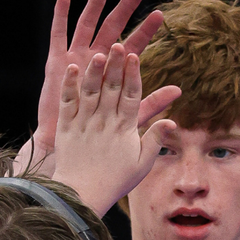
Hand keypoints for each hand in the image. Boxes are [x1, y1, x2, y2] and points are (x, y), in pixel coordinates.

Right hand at [22, 0, 175, 177]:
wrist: (70, 150)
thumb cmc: (101, 139)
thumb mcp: (130, 119)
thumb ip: (152, 103)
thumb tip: (179, 91)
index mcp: (115, 74)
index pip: (134, 47)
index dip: (146, 32)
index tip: (160, 16)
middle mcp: (97, 62)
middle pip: (113, 28)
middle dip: (126, 8)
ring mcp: (76, 60)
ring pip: (88, 25)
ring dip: (96, 3)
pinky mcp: (57, 64)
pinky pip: (59, 35)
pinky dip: (61, 16)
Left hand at [51, 45, 176, 215]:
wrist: (82, 195)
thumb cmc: (115, 181)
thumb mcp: (142, 164)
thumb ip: (155, 140)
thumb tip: (172, 121)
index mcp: (124, 130)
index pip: (131, 96)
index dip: (133, 75)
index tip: (135, 56)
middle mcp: (104, 122)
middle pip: (111, 88)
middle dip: (116, 65)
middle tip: (119, 44)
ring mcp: (84, 123)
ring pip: (90, 91)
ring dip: (95, 70)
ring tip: (99, 51)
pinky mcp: (66, 128)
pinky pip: (68, 102)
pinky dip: (69, 84)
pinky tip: (71, 67)